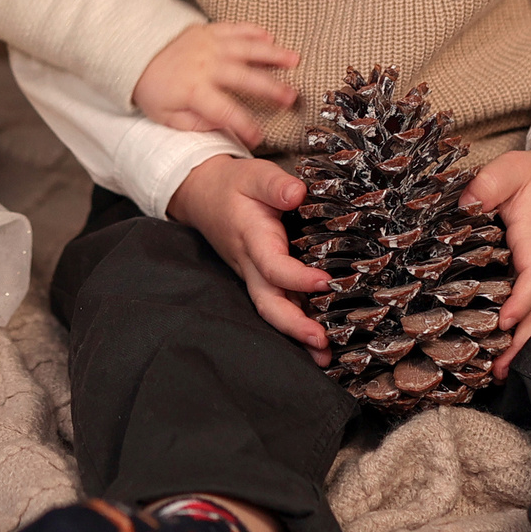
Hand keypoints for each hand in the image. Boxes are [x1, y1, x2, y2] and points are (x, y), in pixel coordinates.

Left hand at [131, 22, 300, 146]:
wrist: (134, 53)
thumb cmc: (153, 89)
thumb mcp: (166, 117)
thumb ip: (194, 124)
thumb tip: (220, 125)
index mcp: (194, 90)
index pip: (225, 111)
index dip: (244, 126)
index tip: (259, 138)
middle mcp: (205, 66)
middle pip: (244, 77)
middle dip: (270, 88)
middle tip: (292, 96)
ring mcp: (208, 45)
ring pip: (246, 48)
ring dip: (272, 53)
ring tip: (294, 59)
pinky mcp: (208, 30)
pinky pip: (234, 28)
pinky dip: (252, 31)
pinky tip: (269, 35)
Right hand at [167, 154, 332, 359]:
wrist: (204, 196)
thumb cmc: (234, 185)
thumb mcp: (253, 174)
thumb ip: (275, 184)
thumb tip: (297, 193)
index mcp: (252, 239)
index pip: (273, 266)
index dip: (298, 278)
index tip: (326, 281)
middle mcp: (251, 266)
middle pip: (269, 304)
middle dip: (294, 327)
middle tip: (323, 343)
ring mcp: (255, 276)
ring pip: (273, 311)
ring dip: (297, 336)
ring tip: (325, 357)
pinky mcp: (262, 280)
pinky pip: (279, 305)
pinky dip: (297, 326)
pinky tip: (319, 343)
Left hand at [458, 128, 530, 379]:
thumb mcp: (508, 169)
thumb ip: (486, 184)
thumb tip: (464, 206)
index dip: (522, 300)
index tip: (502, 320)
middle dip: (524, 339)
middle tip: (499, 369)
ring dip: (525, 343)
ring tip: (500, 372)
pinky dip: (525, 332)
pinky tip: (505, 352)